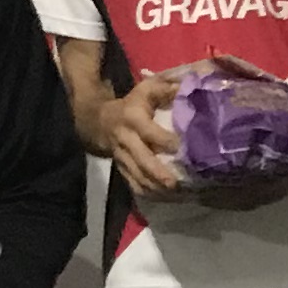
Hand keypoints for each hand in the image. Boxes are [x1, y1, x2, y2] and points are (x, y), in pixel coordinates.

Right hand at [102, 67, 190, 201]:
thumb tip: (187, 89)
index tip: (181, 147)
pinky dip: (148, 193)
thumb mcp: (145, 90)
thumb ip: (166, 89)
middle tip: (174, 183)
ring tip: (175, 194)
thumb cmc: (131, 105)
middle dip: (157, 173)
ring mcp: (122, 157)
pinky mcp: (121, 169)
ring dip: (155, 187)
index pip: (149, 132)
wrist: (100, 121)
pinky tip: (165, 198)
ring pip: (137, 176)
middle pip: (141, 160)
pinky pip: (133, 184)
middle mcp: (126, 140)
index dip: (164, 140)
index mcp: (133, 119)